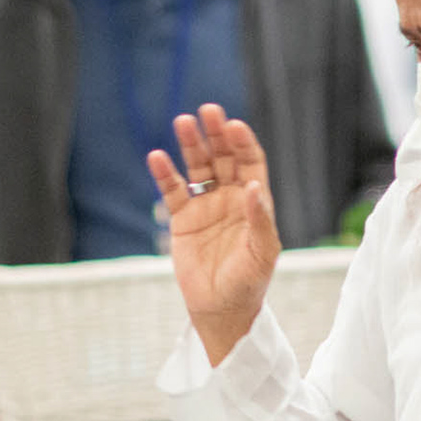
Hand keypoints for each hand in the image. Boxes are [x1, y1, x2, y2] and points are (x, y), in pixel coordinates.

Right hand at [146, 103, 281, 365]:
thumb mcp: (262, 252)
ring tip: (183, 122)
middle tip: (207, 111)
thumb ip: (259, 219)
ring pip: (197, 167)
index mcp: (255, 201)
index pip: (250, 162)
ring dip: (190, 144)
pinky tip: (158, 157)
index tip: (233, 126)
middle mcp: (230, 197)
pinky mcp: (182, 220)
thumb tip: (255, 186)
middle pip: (223, 157)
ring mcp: (205, 206)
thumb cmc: (249, 282)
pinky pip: (172, 191)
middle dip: (216, 134)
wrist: (221, 309)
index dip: (243, 143)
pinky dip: (165, 174)